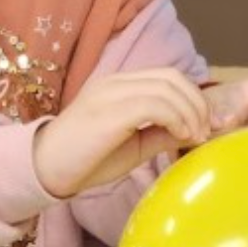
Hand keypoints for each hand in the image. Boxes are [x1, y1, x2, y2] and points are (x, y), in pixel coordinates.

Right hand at [32, 68, 210, 198]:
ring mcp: (111, 92)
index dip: (193, 97)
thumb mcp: (133, 147)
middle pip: (172, 77)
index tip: (203, 126)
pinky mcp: (109, 110)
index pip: (167, 77)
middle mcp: (116, 81)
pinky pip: (155, 104)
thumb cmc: (85, 161)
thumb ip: (161, 133)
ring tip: (195, 136)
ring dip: (190, 112)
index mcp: (120, 85)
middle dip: (197, 102)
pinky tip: (181, 136)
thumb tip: (195, 131)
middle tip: (205, 131)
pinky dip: (176, 118)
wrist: (42, 169)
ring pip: (167, 87)